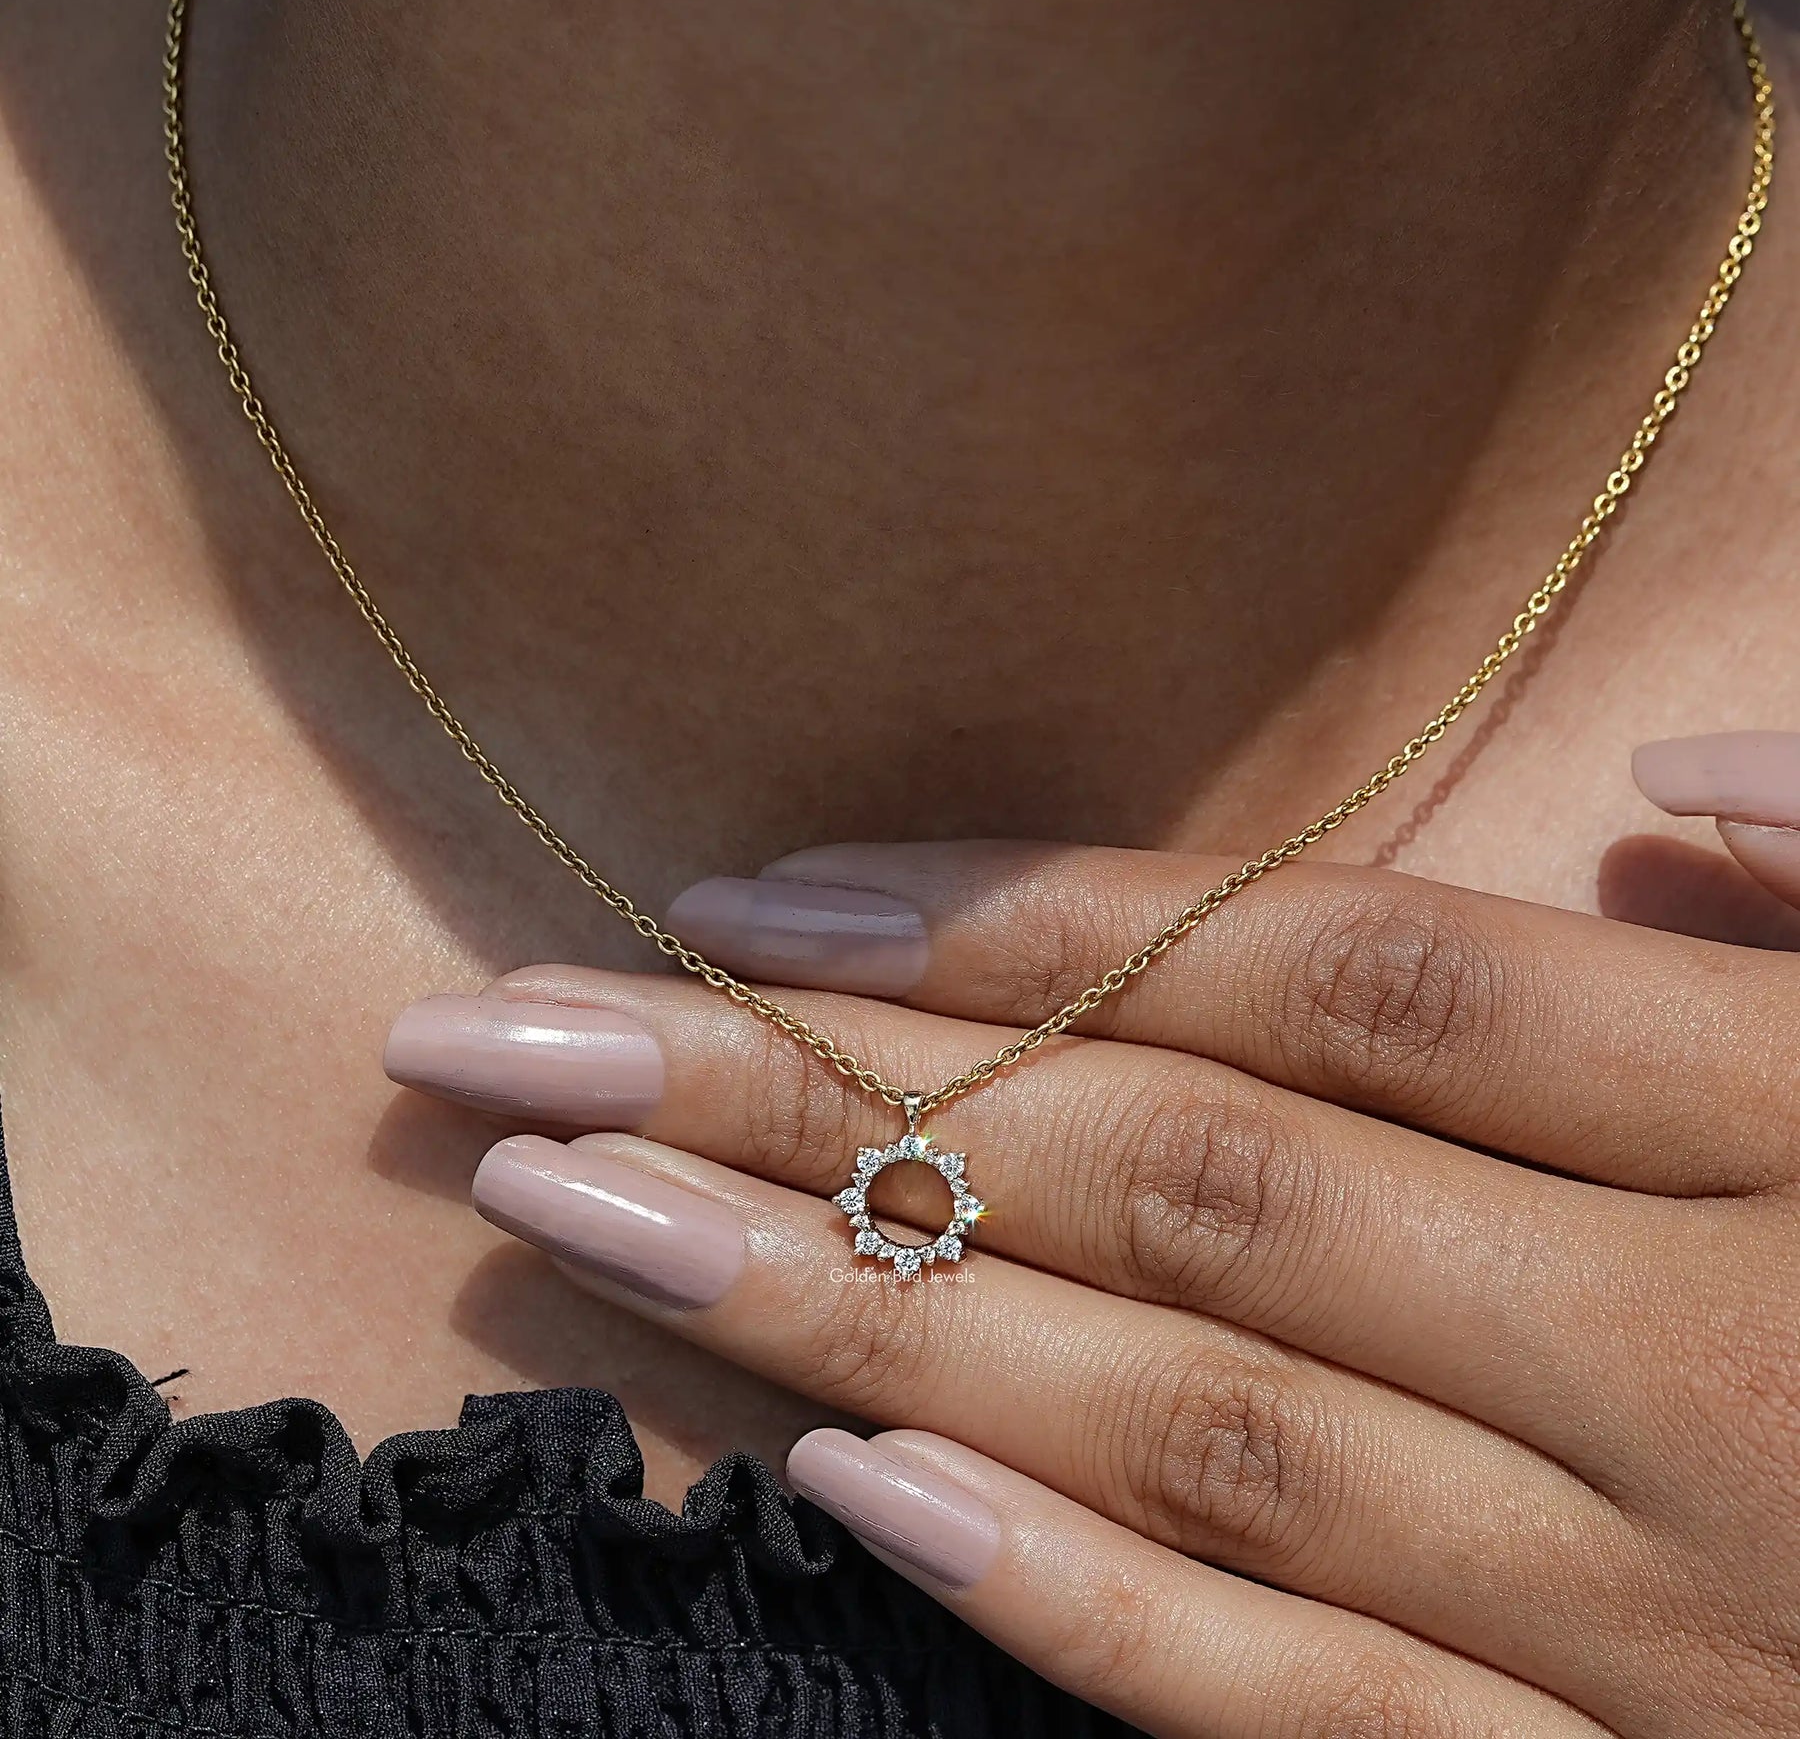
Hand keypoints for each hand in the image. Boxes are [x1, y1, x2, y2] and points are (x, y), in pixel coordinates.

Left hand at [385, 731, 1799, 1736]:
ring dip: (853, 1321)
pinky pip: (1316, 1718)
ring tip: (581, 1224)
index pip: (1330, 976)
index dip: (1031, 922)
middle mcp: (1696, 1366)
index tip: (756, 898)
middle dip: (823, 1103)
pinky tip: (846, 1498)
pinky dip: (1075, 1607)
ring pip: (1176, 1430)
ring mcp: (1657, 1623)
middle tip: (527, 1039)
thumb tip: (1665, 793)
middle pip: (1178, 1181)